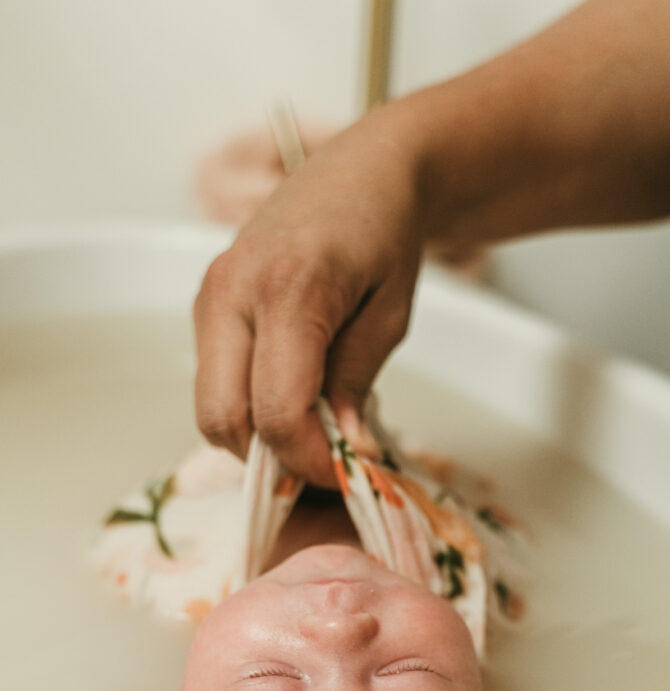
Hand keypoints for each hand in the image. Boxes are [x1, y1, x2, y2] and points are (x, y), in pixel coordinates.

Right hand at [193, 107, 423, 487]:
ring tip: (311, 423)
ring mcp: (211, 296)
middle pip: (221, 418)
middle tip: (321, 459)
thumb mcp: (389, 316)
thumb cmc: (386, 234)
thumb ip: (355, 384)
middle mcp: (232, 292)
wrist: (363, 169)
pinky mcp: (207, 302)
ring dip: (255, 432)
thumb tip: (341, 451)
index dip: (307, 459)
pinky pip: (214, 378)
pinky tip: (292, 391)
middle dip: (270, 456)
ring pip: (211, 404)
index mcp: (287, 290)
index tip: (342, 471)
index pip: (275, 411)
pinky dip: (247, 403)